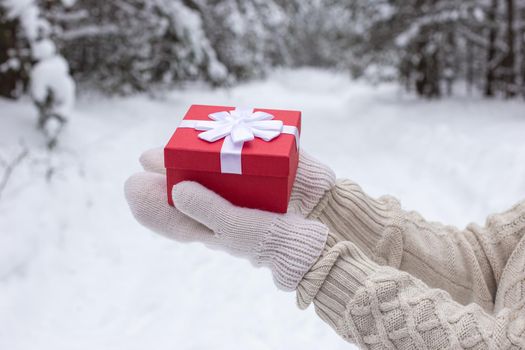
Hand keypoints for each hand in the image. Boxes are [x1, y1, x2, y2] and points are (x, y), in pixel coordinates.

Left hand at [124, 148, 334, 290]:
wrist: (313, 235)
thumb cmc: (270, 237)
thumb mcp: (235, 227)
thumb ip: (207, 209)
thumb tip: (176, 188)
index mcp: (208, 226)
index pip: (169, 217)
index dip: (148, 201)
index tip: (135, 182)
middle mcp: (218, 208)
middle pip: (183, 188)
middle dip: (165, 171)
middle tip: (148, 156)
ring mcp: (237, 191)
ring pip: (205, 174)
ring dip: (190, 158)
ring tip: (178, 142)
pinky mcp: (256, 176)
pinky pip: (233, 163)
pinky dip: (221, 151)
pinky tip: (213, 142)